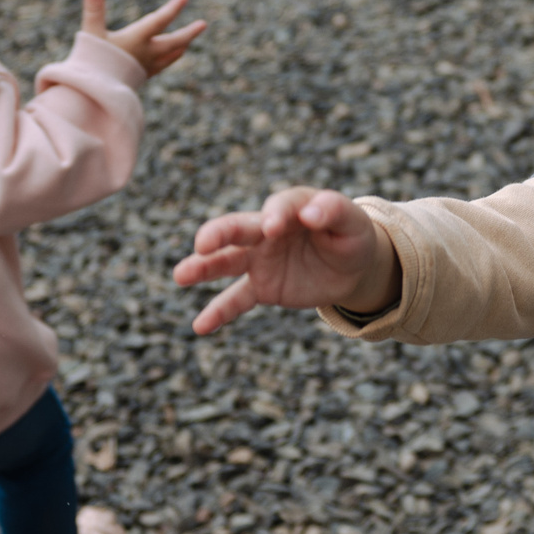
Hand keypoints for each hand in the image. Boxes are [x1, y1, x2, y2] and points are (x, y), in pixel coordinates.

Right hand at [83, 0, 205, 78]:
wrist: (94, 94)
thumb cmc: (92, 61)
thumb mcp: (91, 32)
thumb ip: (94, 9)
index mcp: (136, 40)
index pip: (159, 21)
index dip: (172, 9)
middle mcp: (145, 53)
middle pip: (172, 42)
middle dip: (188, 33)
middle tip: (203, 24)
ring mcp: (145, 66)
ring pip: (170, 55)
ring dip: (181, 46)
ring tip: (188, 42)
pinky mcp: (141, 77)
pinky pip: (161, 65)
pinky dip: (170, 58)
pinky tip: (172, 56)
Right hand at [174, 187, 399, 334]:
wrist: (352, 266)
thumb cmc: (351, 235)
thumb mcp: (353, 223)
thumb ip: (334, 211)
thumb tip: (311, 213)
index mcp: (291, 206)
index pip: (280, 207)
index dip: (276, 215)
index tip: (274, 227)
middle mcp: (268, 230)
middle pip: (239, 228)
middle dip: (219, 234)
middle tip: (203, 243)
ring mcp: (260, 259)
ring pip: (226, 262)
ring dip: (204, 268)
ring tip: (181, 276)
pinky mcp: (261, 287)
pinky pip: (236, 299)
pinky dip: (218, 313)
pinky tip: (199, 326)